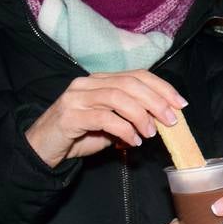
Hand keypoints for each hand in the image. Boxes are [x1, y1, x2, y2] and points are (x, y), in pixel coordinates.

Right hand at [25, 70, 187, 167]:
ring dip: (141, 116)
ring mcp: (76, 97)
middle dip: (156, 101)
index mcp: (100, 80)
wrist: (42, 149)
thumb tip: (162, 119)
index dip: (162, 87)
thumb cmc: (80, 136)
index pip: (137, 75)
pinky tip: (133, 141)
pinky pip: (104, 118)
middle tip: (171, 121)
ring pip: (118, 97)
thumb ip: (132, 117)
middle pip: (130, 83)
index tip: (180, 104)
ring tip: (151, 133)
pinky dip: (124, 129)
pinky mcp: (69, 116)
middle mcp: (88, 83)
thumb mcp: (111, 124)